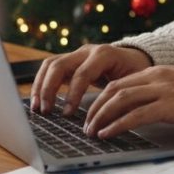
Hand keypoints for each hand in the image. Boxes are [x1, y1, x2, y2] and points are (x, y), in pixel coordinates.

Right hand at [29, 44, 151, 113]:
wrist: (136, 58)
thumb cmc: (137, 73)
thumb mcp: (134, 84)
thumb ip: (122, 99)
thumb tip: (109, 122)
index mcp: (105, 55)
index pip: (82, 73)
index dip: (73, 94)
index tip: (67, 114)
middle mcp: (87, 51)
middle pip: (59, 65)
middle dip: (49, 89)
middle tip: (46, 111)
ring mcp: (77, 54)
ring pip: (50, 64)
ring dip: (40, 86)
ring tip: (36, 108)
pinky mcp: (70, 61)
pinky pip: (50, 69)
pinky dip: (41, 84)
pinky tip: (38, 101)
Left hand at [82, 66, 173, 138]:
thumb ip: (160, 93)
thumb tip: (142, 109)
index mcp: (158, 72)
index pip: (120, 83)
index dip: (101, 98)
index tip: (92, 113)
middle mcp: (157, 78)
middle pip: (114, 90)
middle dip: (96, 108)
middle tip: (86, 125)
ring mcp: (163, 90)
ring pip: (120, 100)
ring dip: (101, 117)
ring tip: (92, 132)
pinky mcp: (170, 106)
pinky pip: (136, 115)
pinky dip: (118, 124)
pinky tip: (108, 134)